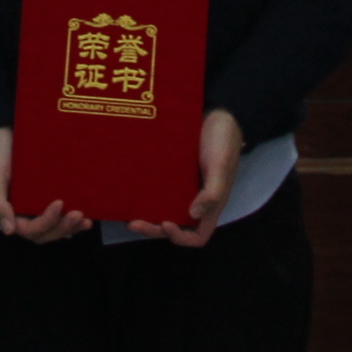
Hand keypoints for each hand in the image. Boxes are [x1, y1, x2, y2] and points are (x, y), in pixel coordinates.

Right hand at [0, 126, 90, 242]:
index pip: (30, 229)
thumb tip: (9, 231)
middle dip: (62, 228)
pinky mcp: (47, 195)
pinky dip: (73, 219)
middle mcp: (24, 213)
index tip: (59, 203)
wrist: (2, 132)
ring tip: (85, 220)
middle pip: (45, 233)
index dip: (46, 222)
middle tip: (78, 214)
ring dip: (70, 227)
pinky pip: (61, 213)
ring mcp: (36, 206)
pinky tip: (88, 216)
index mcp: (10, 213)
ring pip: (55, 227)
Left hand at [129, 110, 245, 247]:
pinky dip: (147, 196)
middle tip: (134, 223)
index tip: (166, 224)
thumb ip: (212, 192)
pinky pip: (160, 190)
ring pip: (165, 210)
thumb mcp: (221, 166)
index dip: (181, 237)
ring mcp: (184, 188)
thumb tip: (193, 214)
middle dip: (155, 229)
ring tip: (129, 214)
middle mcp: (196, 201)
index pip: (198, 236)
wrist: (218, 113)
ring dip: (148, 215)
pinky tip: (132, 192)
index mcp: (211, 205)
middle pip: (175, 226)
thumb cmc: (223, 141)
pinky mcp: (174, 174)